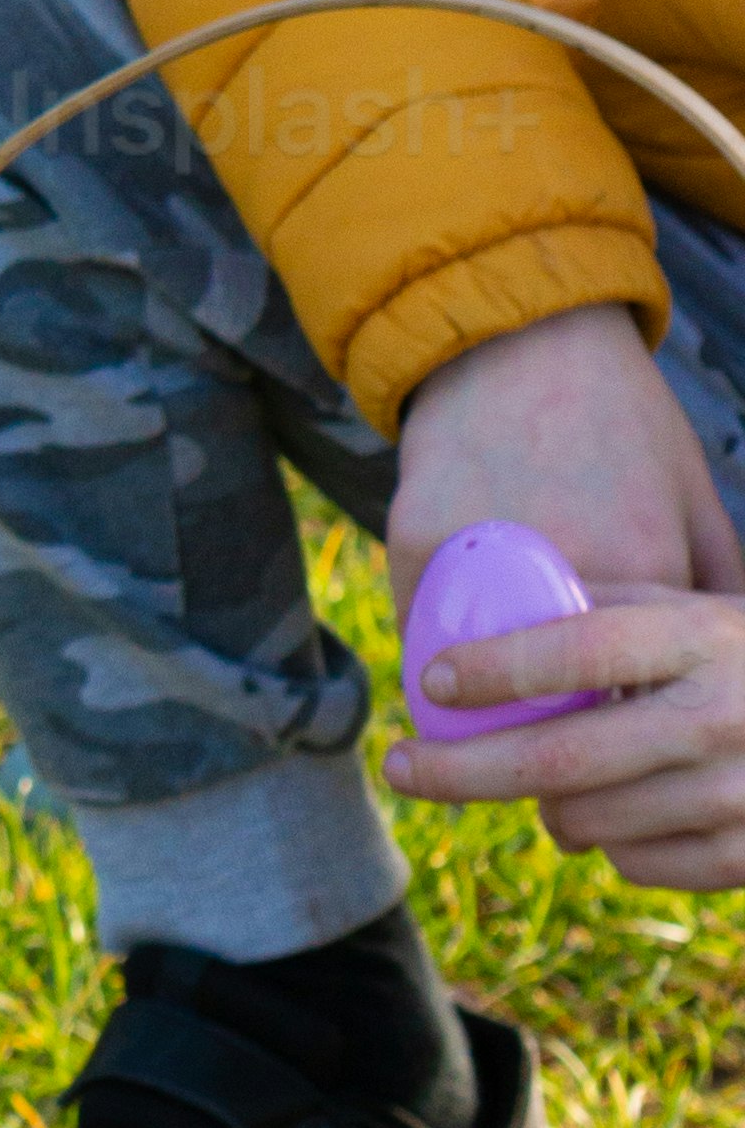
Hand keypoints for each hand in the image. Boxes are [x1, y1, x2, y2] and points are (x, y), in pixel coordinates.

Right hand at [389, 298, 744, 879]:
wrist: (520, 335)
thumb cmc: (624, 422)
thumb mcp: (694, 501)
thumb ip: (715, 589)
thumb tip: (729, 669)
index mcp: (644, 568)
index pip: (630, 699)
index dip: (623, 754)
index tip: (619, 782)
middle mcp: (562, 571)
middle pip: (544, 711)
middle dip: (540, 772)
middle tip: (541, 792)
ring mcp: (480, 558)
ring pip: (469, 685)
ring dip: (474, 716)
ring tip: (484, 729)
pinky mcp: (414, 540)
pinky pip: (421, 623)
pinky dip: (433, 644)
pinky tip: (447, 652)